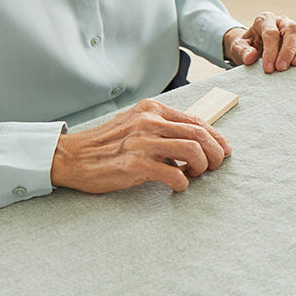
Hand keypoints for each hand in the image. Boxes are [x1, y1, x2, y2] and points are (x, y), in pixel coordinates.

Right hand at [50, 99, 231, 193]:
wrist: (71, 157)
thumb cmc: (106, 144)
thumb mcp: (135, 124)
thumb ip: (162, 127)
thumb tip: (195, 140)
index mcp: (152, 109)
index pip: (195, 120)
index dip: (216, 136)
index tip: (224, 148)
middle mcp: (149, 122)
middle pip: (199, 133)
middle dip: (215, 151)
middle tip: (217, 164)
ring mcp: (142, 143)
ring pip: (192, 150)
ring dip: (202, 165)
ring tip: (197, 174)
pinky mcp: (135, 165)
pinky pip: (173, 174)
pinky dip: (183, 182)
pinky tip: (178, 185)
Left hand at [224, 13, 295, 73]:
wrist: (256, 45)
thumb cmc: (248, 47)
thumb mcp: (238, 48)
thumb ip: (242, 52)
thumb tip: (250, 57)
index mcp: (264, 20)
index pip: (271, 33)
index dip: (271, 51)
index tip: (269, 68)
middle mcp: (281, 20)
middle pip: (291, 29)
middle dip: (288, 50)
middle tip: (282, 68)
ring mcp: (295, 25)